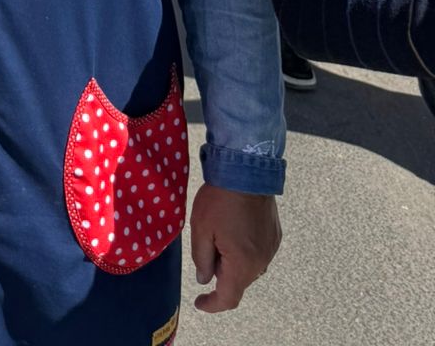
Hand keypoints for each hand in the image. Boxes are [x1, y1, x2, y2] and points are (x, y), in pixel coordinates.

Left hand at [190, 184, 280, 313]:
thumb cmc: (220, 199)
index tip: (199, 302)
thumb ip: (202, 258)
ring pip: (248, 267)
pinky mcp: (275, 236)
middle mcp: (261, 262)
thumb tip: (204, 279)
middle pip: (238, 281)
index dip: (212, 304)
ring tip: (220, 232)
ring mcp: (271, 249)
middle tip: (208, 244)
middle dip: (220, 272)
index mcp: (242, 264)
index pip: (229, 298)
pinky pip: (257, 253)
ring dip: (233, 261)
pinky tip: (234, 228)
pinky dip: (244, 249)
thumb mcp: (201, 228)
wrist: (247, 170)